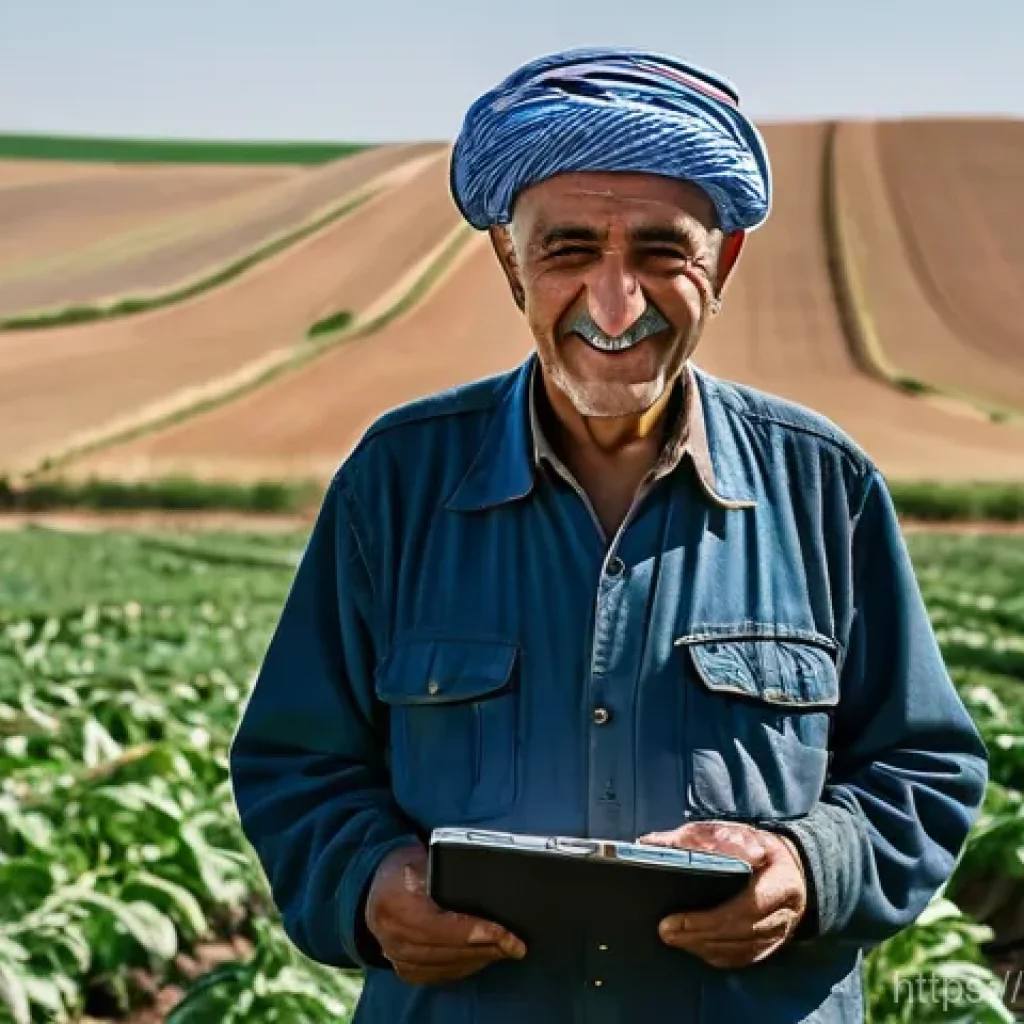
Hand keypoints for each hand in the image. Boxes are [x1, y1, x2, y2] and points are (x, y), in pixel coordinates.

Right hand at [364, 843, 526, 984]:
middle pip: (442, 950)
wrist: (377, 883)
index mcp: (393, 901)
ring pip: (443, 965)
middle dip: (483, 948)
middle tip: (514, 944)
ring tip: (506, 950)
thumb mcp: (423, 856)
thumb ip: (448, 870)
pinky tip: (484, 957)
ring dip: (478, 959)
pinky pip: (438, 974)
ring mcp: (394, 955)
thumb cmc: (407, 864)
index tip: (501, 932)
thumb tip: (490, 882)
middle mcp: (390, 933)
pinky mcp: (403, 968)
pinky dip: (464, 967)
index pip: (435, 926)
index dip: (469, 931)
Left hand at [638, 820, 806, 968]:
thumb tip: (651, 843)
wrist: (789, 867)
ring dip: (705, 947)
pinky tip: (694, 947)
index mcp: (781, 880)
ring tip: (674, 938)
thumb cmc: (755, 846)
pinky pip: (743, 958)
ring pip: (741, 950)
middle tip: (666, 931)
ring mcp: (781, 933)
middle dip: (701, 934)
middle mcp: (786, 913)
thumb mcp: (732, 832)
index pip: (749, 906)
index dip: (713, 918)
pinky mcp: (771, 945)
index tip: (678, 919)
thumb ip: (696, 837)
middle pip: (742, 932)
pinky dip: (717, 955)